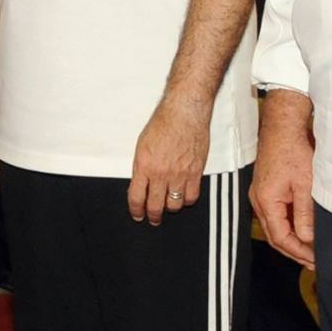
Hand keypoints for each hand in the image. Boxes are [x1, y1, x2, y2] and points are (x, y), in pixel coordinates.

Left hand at [129, 98, 207, 224]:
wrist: (184, 112)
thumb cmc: (164, 123)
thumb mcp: (143, 145)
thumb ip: (142, 167)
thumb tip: (141, 185)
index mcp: (144, 165)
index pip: (137, 197)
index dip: (136, 210)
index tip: (138, 215)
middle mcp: (161, 173)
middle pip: (155, 206)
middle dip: (153, 216)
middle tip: (153, 218)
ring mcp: (179, 174)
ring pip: (174, 204)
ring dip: (170, 207)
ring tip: (170, 204)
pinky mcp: (195, 172)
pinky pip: (192, 196)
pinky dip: (187, 199)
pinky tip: (184, 195)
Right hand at [251, 90, 315, 268]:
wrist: (283, 126)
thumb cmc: (293, 149)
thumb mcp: (305, 184)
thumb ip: (305, 214)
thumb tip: (307, 238)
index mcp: (266, 201)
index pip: (280, 237)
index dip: (298, 252)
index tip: (314, 260)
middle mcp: (259, 200)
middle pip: (275, 236)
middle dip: (294, 251)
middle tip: (313, 262)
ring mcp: (261, 195)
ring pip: (275, 226)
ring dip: (292, 240)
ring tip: (309, 251)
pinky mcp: (267, 189)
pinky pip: (276, 214)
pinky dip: (289, 225)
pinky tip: (302, 229)